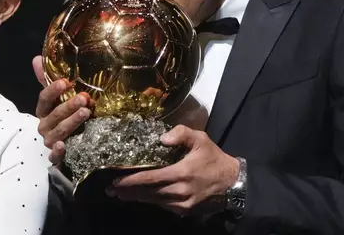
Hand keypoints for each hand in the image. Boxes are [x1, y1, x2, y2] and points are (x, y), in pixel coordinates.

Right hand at [32, 55, 91, 164]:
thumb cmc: (63, 116)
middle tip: (84, 98)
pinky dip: (57, 152)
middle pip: (54, 115)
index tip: (66, 82)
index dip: (53, 90)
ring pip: (58, 132)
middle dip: (68, 106)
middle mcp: (44, 126)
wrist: (70, 145)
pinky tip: (64, 145)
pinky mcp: (57, 158)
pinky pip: (53, 157)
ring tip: (86, 112)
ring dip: (71, 122)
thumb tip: (36, 58)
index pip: (44, 99)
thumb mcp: (58, 98)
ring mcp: (50, 142)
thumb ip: (48, 80)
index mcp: (44, 111)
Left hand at [108, 125, 239, 215]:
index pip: (150, 178)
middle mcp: (179, 191)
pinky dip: (150, 200)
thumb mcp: (201, 139)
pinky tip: (140, 196)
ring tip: (120, 194)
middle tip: (110, 189)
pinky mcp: (185, 210)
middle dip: (128, 191)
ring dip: (136, 197)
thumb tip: (161, 138)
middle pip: (148, 192)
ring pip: (154, 200)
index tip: (115, 180)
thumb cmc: (213, 158)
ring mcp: (182, 203)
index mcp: (181, 173)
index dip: (131, 180)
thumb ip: (181, 133)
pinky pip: (163, 205)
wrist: (233, 183)